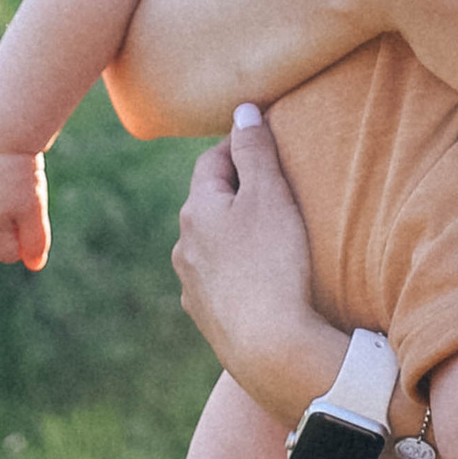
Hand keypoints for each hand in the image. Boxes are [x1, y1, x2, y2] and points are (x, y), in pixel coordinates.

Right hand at [0, 139, 49, 268]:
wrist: (2, 135)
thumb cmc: (21, 175)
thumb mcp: (34, 211)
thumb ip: (34, 242)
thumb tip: (35, 266)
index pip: (9, 254)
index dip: (26, 235)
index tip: (29, 209)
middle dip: (14, 222)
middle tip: (21, 193)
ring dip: (4, 208)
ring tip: (9, 182)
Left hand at [171, 108, 342, 421]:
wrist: (269, 348)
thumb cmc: (273, 262)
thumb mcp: (270, 194)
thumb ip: (255, 150)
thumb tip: (242, 110)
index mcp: (195, 211)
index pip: (211, 162)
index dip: (238, 147)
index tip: (264, 143)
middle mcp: (184, 247)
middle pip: (209, 205)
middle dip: (237, 193)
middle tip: (274, 188)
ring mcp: (192, 287)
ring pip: (212, 246)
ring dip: (235, 236)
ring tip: (271, 238)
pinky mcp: (207, 320)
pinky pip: (221, 282)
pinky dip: (238, 272)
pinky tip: (262, 281)